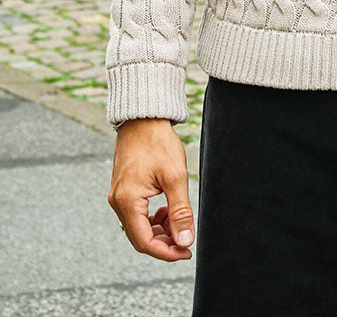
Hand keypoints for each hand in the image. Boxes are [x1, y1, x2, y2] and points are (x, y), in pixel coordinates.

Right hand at [108, 118, 194, 259]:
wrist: (144, 118)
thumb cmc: (158, 142)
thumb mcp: (175, 177)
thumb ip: (179, 211)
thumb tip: (184, 241)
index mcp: (127, 201)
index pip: (145, 242)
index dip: (167, 252)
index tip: (186, 251)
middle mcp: (117, 202)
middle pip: (139, 238)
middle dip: (164, 243)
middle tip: (185, 241)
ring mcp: (118, 196)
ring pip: (137, 227)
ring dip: (158, 231)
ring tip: (177, 221)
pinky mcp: (122, 190)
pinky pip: (135, 215)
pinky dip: (151, 218)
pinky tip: (166, 210)